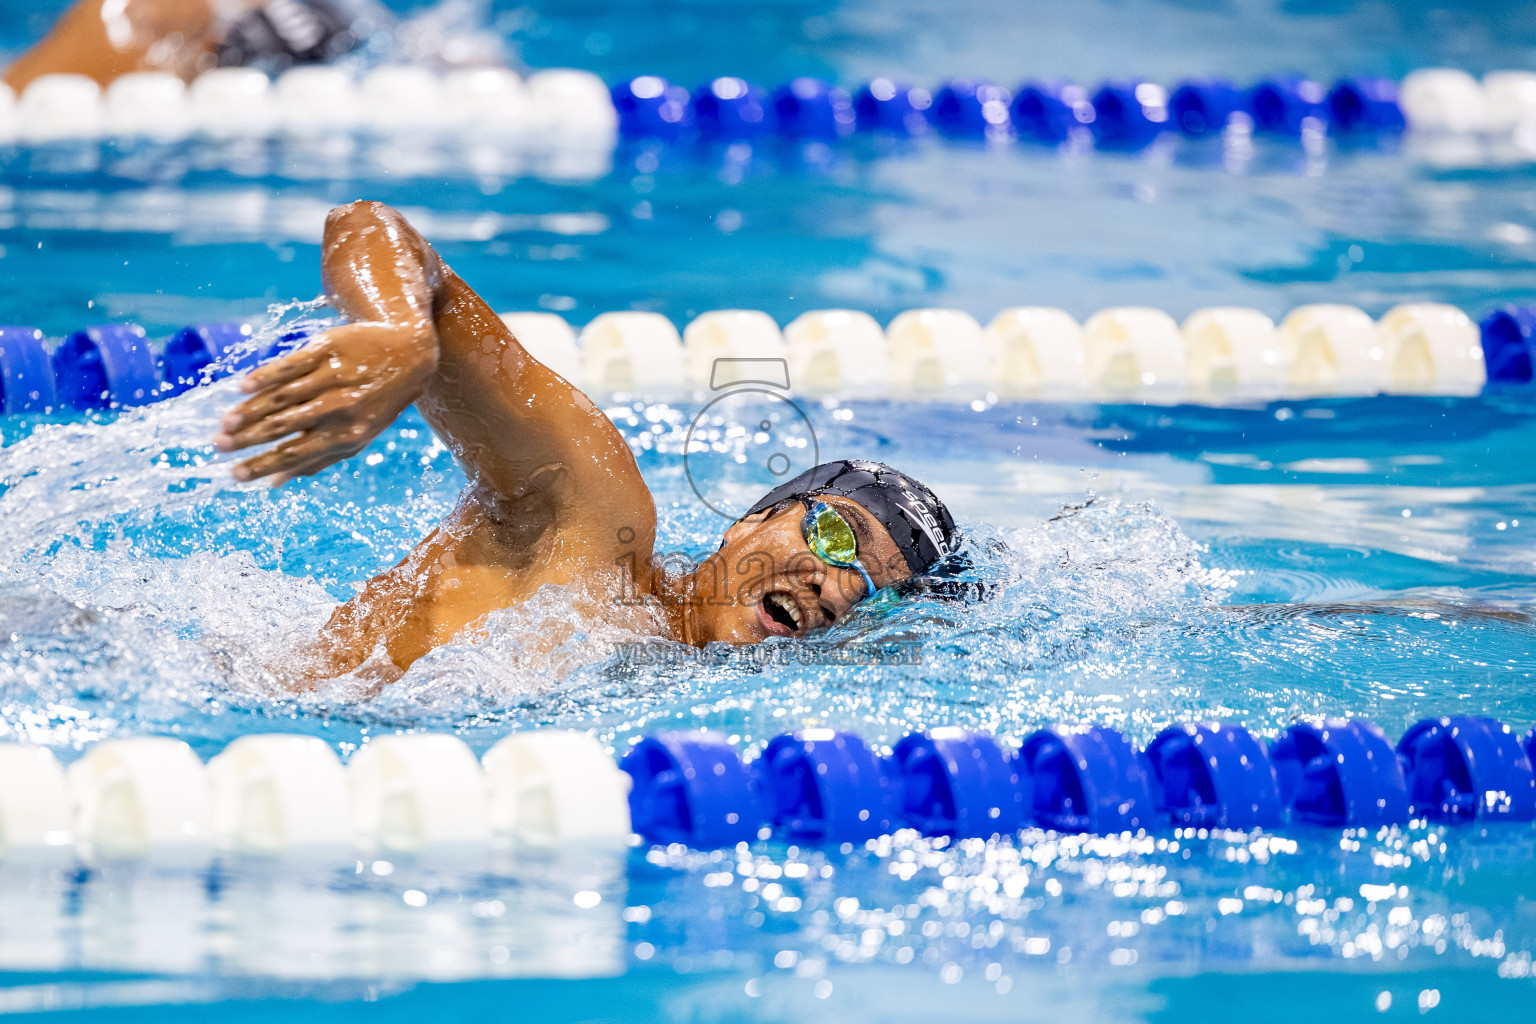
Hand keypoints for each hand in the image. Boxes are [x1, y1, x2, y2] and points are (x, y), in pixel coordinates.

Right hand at [214, 320, 438, 484]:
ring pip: (281, 397)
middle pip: (283, 426)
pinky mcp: (325, 350)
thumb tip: (275, 483)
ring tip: (224, 422)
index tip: (234, 475)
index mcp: (346, 434)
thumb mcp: (358, 437)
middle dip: (247, 439)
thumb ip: (318, 460)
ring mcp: (331, 377)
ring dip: (248, 411)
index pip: (295, 454)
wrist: (408, 354)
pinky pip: (288, 365)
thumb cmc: (377, 403)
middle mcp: (338, 407)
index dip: (262, 466)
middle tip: (218, 446)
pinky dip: (263, 377)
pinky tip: (241, 388)